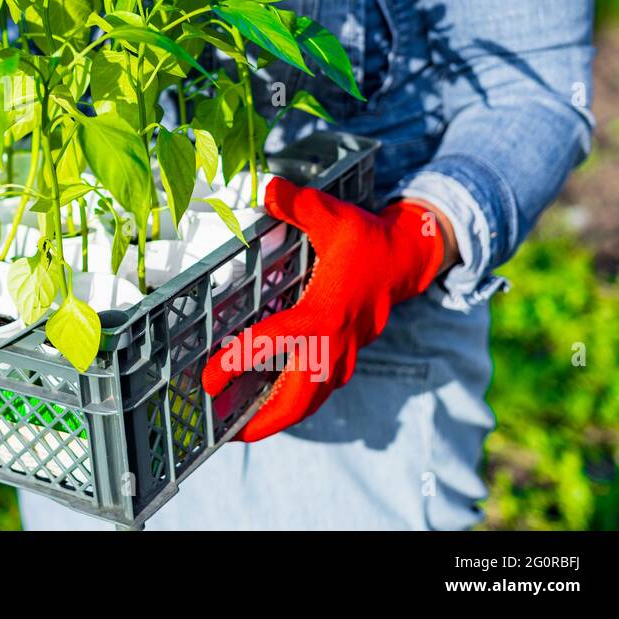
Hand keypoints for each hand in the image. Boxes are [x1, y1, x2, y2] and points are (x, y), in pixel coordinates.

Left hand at [200, 176, 445, 441]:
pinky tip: (269, 404)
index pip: (274, 343)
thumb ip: (298, 203)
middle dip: (264, 422)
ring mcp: (344, 353)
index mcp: (324, 311)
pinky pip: (319, 391)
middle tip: (226, 431)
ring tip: (242, 428)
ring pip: (311, 401)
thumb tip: (270, 187)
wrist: (407, 257)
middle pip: (298, 398)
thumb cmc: (366, 238)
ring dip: (279, 418)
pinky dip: (295, 403)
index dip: (239, 362)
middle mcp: (334, 341)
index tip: (210, 378)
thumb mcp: (334, 214)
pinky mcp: (347, 355)